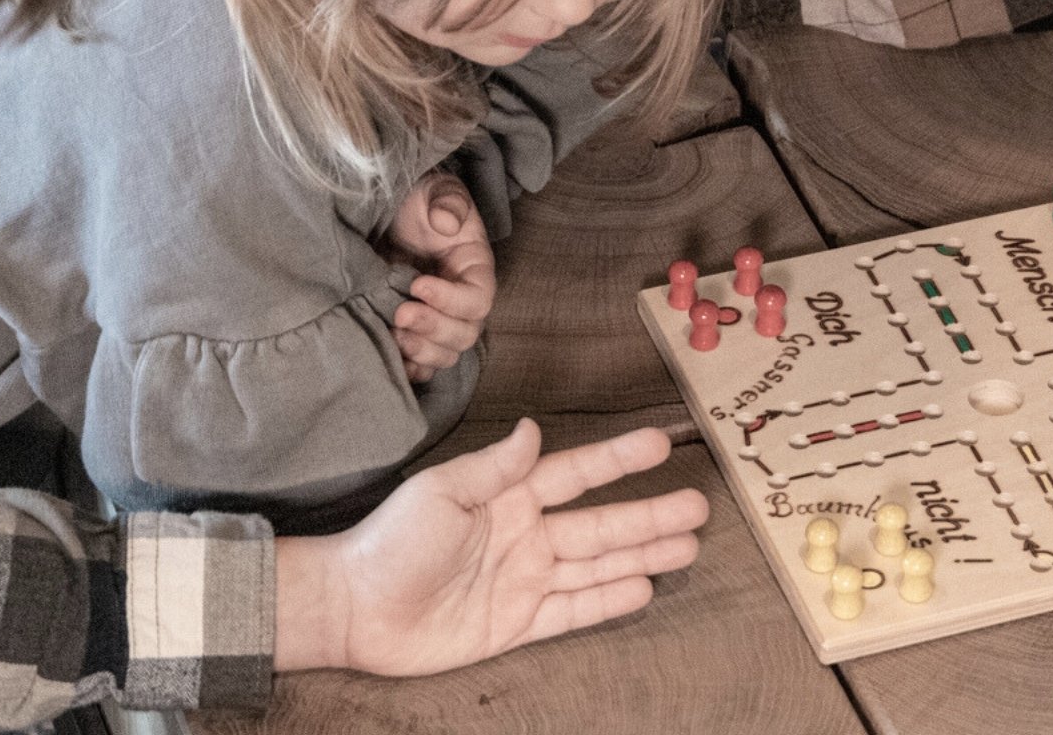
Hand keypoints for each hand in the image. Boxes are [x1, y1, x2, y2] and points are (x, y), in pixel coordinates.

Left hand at [275, 422, 708, 675]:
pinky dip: (607, 601)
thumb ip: (493, 467)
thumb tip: (533, 428)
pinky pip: (572, 611)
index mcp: (509, 497)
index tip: (660, 442)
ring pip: (597, 566)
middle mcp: (526, 535)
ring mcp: (524, 580)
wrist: (353, 608)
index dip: (618, 459)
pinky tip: (643, 587)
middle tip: (699, 506)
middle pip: (601, 524)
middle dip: (650, 515)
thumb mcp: (440, 493)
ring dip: (642, 555)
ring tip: (687, 547)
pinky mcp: (515, 624)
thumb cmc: (389, 541)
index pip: (576, 474)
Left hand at [383, 171, 495, 382]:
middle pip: (464, 334)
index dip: (452, 300)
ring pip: (446, 353)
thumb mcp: (435, 191)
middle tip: (400, 313)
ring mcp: (439, 319)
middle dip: (434, 328)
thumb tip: (446, 223)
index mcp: (475, 270)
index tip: (418, 285)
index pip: (478, 300)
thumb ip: (447, 202)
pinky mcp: (415, 330)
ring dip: (422, 350)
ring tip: (393, 332)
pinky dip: (411, 368)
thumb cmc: (417, 201)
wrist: (388, 215)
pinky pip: (423, 364)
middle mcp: (461, 301)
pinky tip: (391, 356)